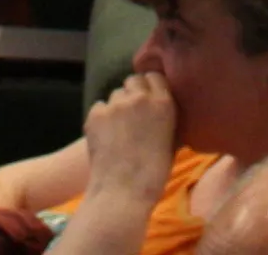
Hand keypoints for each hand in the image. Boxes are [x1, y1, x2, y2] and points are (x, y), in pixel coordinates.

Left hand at [78, 69, 178, 209]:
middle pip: (133, 81)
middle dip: (133, 93)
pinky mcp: (95, 113)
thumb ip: (167, 119)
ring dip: (117, 106)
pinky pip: (99, 107)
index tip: (148, 100)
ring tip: (118, 129)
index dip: (150, 87)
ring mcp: (115, 104)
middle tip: (132, 114)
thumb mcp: (172, 142)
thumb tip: (161, 111)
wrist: (123, 190)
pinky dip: (101, 118)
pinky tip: (105, 136)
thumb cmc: (154, 173)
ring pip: (115, 94)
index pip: (154, 76)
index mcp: (163, 103)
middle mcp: (139, 97)